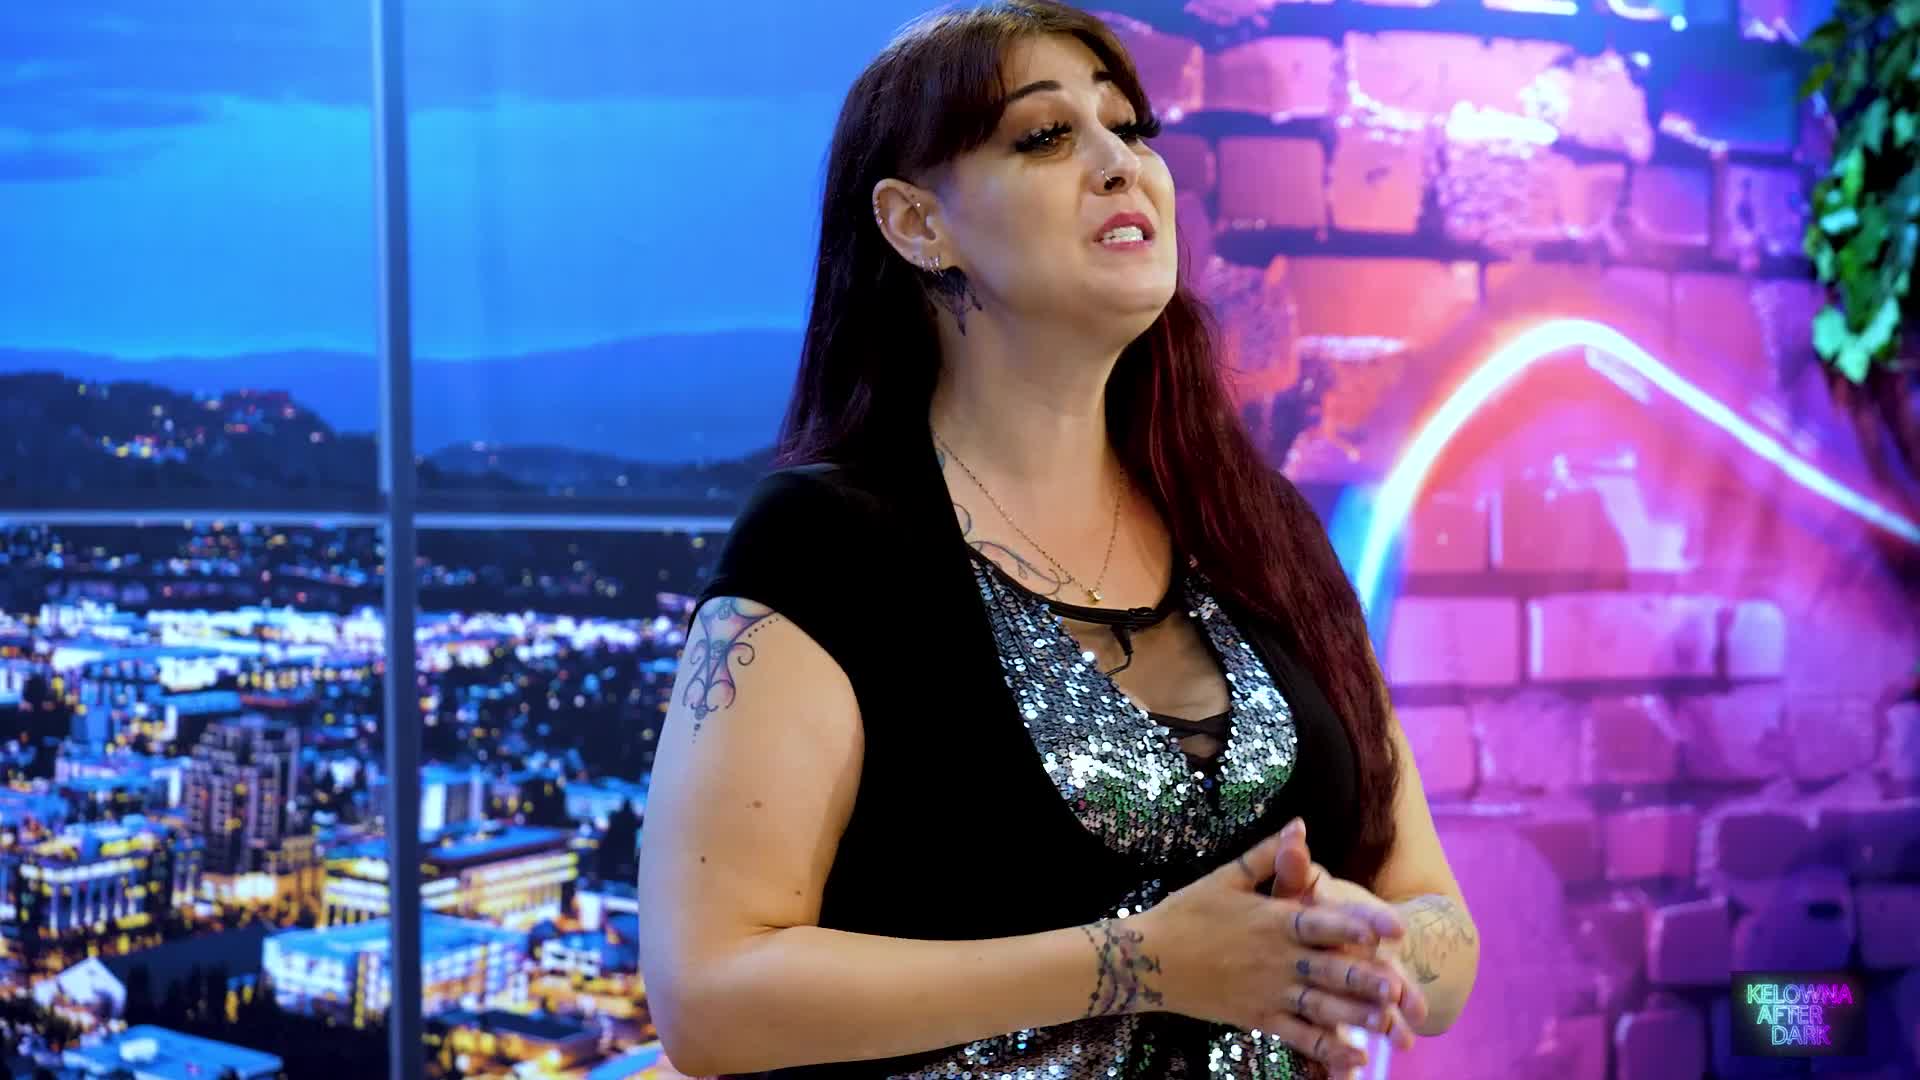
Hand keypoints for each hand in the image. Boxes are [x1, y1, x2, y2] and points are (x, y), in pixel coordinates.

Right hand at [1135, 825, 1413, 1075]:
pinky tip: (1356, 1057)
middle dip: (1365, 981)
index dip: (1357, 925)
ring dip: (1354, 1017)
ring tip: (1389, 1025)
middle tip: (1400, 990)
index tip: (1391, 930)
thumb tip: (1300, 824)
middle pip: (1328, 970)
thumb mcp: (1226, 877)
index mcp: (1272, 920)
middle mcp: (1275, 958)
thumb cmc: (1187, 912)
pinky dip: (1326, 1049)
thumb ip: (1268, 855)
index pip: (1322, 922)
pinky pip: (1297, 1036)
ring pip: (1319, 1007)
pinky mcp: (1258, 1017)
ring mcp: (1267, 991)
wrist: (1148, 959)